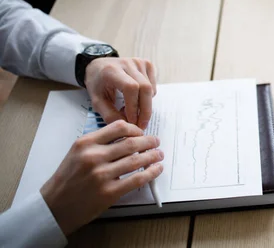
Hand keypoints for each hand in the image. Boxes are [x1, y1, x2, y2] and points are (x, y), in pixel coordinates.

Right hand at [40, 121, 163, 235]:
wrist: (54, 206)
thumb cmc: (67, 179)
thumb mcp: (77, 153)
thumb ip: (98, 143)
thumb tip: (127, 137)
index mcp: (85, 143)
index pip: (118, 127)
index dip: (135, 129)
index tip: (141, 133)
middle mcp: (93, 157)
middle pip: (131, 143)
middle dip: (148, 141)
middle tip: (156, 142)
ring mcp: (101, 175)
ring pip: (136, 160)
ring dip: (152, 156)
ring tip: (158, 154)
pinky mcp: (109, 192)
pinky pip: (137, 179)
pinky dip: (151, 172)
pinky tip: (156, 169)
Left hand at [85, 58, 156, 128]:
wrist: (99, 66)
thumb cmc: (97, 84)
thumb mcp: (97, 101)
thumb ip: (110, 114)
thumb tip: (127, 126)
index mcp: (112, 70)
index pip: (130, 87)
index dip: (134, 106)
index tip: (132, 121)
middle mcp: (128, 63)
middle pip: (145, 87)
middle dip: (145, 110)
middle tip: (141, 125)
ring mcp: (139, 62)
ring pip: (150, 88)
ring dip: (145, 105)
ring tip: (134, 112)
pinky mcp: (147, 64)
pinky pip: (153, 85)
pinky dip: (148, 97)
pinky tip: (137, 100)